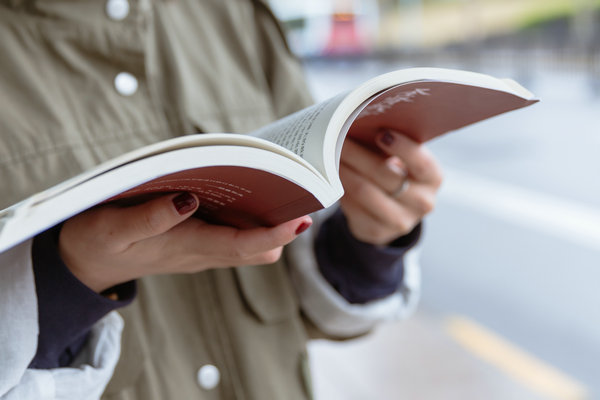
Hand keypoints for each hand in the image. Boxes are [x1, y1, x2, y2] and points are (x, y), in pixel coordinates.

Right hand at [59, 192, 311, 292]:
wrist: (85, 263)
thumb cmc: (96, 242)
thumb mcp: (113, 228)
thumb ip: (150, 218)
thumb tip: (189, 200)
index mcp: (186, 248)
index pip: (243, 246)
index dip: (275, 234)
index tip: (302, 218)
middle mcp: (201, 253)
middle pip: (257, 248)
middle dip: (282, 228)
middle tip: (300, 194)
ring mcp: (200, 250)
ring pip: (248, 244)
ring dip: (268, 223)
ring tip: (281, 188)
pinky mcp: (195, 242)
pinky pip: (233, 236)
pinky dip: (248, 219)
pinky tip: (247, 193)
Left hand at [339, 129, 441, 244]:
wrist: (391, 214)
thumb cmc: (394, 173)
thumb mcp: (402, 161)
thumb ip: (389, 144)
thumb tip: (357, 121)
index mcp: (432, 178)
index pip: (421, 163)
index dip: (402, 148)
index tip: (380, 133)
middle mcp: (421, 202)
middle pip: (385, 174)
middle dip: (357, 153)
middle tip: (335, 136)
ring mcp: (399, 221)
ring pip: (364, 191)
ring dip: (342, 169)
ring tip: (326, 154)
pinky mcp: (376, 231)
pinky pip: (351, 206)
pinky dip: (338, 188)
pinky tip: (328, 175)